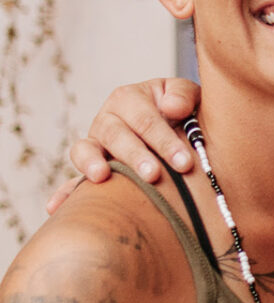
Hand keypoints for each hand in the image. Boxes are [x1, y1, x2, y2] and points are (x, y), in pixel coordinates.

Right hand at [48, 78, 202, 213]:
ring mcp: (95, 144)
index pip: (146, 119)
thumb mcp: (187, 96)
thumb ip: (183, 95)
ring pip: (87, 150)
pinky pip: (71, 180)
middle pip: (117, 136)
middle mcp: (107, 119)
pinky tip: (56, 207)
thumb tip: (172, 107)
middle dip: (136, 157)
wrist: (175, 128)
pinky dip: (64, 192)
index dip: (165, 141)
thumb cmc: (182, 113)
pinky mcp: (90, 167)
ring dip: (93, 164)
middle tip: (154, 175)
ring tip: (101, 177)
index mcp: (129, 98)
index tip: (184, 163)